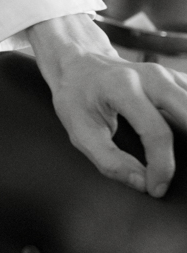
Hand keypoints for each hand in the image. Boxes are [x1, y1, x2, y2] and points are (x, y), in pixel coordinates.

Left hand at [27, 13, 186, 195]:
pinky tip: (186, 138)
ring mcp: (167, 74)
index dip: (161, 166)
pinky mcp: (176, 78)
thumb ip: (108, 160)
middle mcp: (151, 76)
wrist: (79, 64)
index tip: (157, 188)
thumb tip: (141, 183)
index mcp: (122, 87)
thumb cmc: (77, 97)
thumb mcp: (78, 130)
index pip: (156, 133)